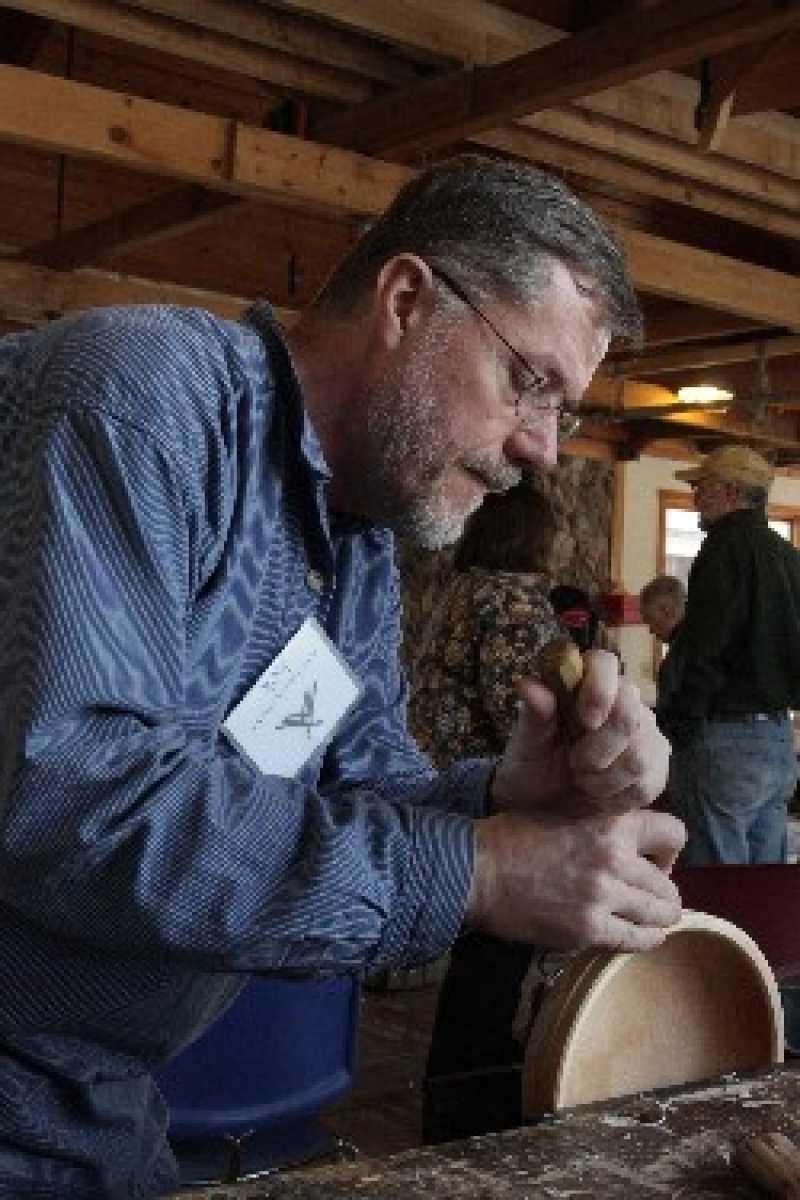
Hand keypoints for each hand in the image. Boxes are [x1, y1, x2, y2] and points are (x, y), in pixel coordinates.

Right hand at [466, 806, 685, 951]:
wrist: (478, 870)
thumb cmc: (515, 837)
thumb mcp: (566, 812)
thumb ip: (604, 826)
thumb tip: (636, 845)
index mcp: (610, 823)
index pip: (674, 833)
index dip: (669, 851)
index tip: (655, 861)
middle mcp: (615, 858)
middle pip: (669, 884)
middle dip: (663, 893)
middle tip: (647, 898)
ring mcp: (604, 896)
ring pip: (662, 914)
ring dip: (658, 919)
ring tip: (647, 920)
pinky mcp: (589, 929)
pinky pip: (637, 940)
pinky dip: (645, 940)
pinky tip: (640, 937)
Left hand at [491, 649, 669, 815]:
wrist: (544, 805)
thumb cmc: (534, 763)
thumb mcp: (528, 741)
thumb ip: (534, 713)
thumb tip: (526, 683)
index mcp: (588, 683)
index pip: (604, 663)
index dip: (599, 690)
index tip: (585, 721)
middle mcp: (625, 701)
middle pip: (628, 713)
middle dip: (598, 748)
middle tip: (575, 764)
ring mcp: (647, 735)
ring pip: (639, 755)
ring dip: (604, 778)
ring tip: (583, 780)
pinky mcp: (658, 769)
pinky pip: (646, 785)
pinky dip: (616, 797)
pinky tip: (599, 795)